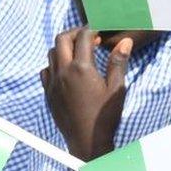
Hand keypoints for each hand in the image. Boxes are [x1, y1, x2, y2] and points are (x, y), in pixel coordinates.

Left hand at [40, 27, 130, 160]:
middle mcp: (64, 72)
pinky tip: (67, 70)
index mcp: (82, 68)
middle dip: (74, 34)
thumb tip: (124, 41)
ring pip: (51, 54)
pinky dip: (55, 64)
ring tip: (79, 52)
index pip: (83, 37)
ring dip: (64, 47)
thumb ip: (118, 62)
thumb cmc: (105, 115)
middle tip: (88, 37)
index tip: (100, 31)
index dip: (92, 30)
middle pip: (61, 40)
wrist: (87, 140)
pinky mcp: (49, 92)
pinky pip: (46, 70)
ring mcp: (53, 82)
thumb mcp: (117, 88)